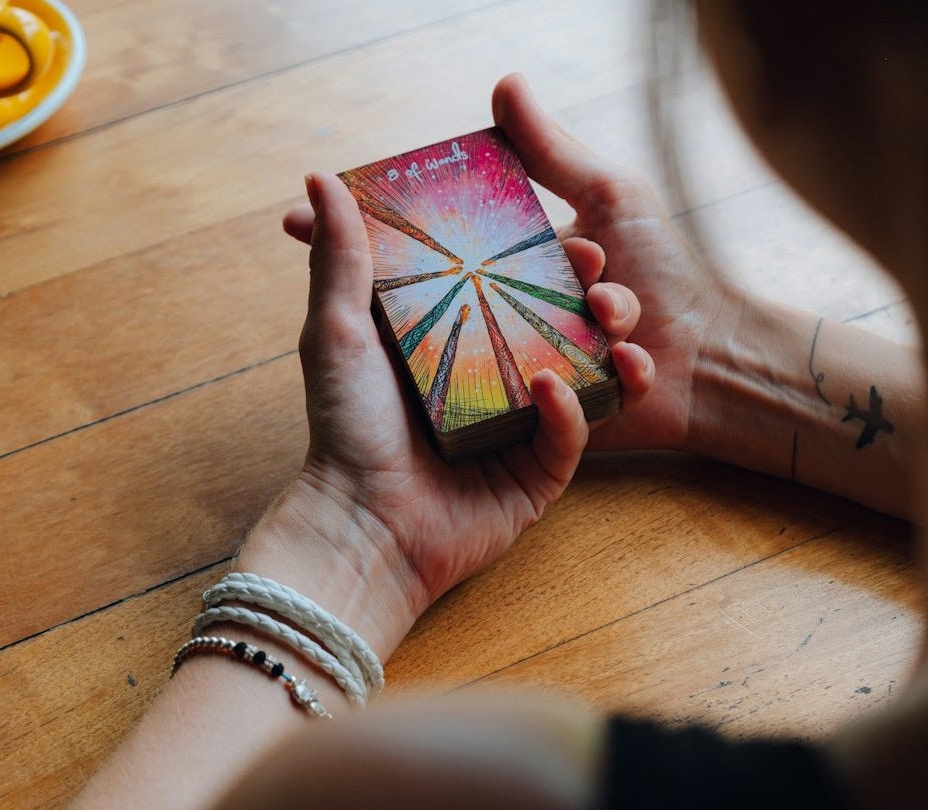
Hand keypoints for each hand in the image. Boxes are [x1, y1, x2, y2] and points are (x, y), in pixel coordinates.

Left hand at [271, 170, 651, 629]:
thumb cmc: (346, 427)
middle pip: (552, 327)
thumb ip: (341, 257)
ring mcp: (517, 429)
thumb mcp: (338, 332)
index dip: (536, 252)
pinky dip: (567, 411)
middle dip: (584, 296)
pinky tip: (551, 388)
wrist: (363, 526)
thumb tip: (319, 179)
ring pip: (577, 378)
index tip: (560, 220)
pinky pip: (569, 437)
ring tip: (608, 319)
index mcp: (450, 344)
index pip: (505, 286)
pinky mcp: (536, 474)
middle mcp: (488, 382)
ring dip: (597, 348)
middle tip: (601, 267)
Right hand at [492, 73, 741, 451]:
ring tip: (626, 331)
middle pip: (511, 303)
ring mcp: (549, 360)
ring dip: (593, 334)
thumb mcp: (612, 196)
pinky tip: (639, 363)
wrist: (716, 354)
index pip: (501, 253)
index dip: (538, 252)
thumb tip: (505, 82)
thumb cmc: (667, 269)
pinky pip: (567, 393)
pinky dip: (613, 373)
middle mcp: (535, 310)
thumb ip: (554, 151)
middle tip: (599, 296)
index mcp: (540, 262)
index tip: (587, 252)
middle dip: (564, 298)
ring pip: (541, 348)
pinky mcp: (565, 407)